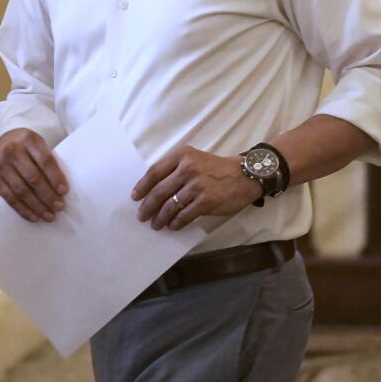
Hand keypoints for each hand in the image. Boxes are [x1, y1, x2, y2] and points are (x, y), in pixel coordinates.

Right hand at [0, 128, 67, 222]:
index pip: (44, 161)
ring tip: (49, 216)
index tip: (64, 191)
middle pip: (33, 177)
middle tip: (59, 207)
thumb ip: (49, 162)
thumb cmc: (30, 147)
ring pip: (21, 190)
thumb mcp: (40, 145)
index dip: (55, 177)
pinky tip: (34, 217)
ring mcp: (0, 165)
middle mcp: (12, 151)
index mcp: (29, 140)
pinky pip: (9, 198)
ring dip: (37, 206)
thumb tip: (62, 190)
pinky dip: (23, 209)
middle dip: (47, 195)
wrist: (6, 141)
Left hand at [132, 146, 262, 230]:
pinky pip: (184, 215)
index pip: (154, 171)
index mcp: (182, 155)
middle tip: (142, 216)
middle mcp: (188, 168)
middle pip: (159, 191)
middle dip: (148, 206)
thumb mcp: (195, 159)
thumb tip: (153, 189)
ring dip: (160, 218)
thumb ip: (175, 169)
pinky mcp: (205, 201)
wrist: (244, 176)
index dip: (142, 186)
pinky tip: (173, 226)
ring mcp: (197, 186)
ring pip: (170, 206)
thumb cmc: (216, 168)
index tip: (135, 197)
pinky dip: (176, 223)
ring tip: (156, 224)